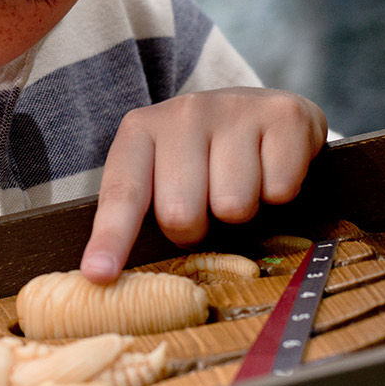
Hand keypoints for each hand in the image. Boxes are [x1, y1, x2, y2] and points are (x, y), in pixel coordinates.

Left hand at [80, 88, 327, 282]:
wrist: (269, 112)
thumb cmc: (209, 158)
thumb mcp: (165, 174)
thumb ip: (137, 216)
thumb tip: (105, 276)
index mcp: (142, 130)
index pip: (123, 193)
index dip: (111, 237)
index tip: (100, 274)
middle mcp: (184, 112)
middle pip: (181, 214)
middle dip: (198, 228)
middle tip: (209, 205)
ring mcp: (234, 108)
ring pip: (234, 206)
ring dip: (244, 211)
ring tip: (245, 182)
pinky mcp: (284, 113)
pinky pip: (279, 190)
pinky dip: (281, 194)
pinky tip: (273, 167)